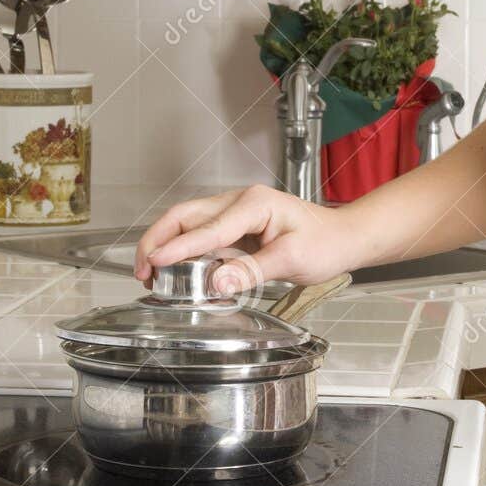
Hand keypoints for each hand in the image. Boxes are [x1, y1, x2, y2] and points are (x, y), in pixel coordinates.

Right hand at [134, 184, 353, 294]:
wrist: (342, 238)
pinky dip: (183, 251)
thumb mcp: (292, 260)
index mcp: (254, 204)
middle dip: (158, 240)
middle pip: (185, 216)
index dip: (179, 247)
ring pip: (188, 224)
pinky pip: (201, 236)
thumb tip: (217, 283)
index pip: (208, 227)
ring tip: (151, 274)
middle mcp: (239, 202)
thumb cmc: (325, 243)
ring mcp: (235, 212)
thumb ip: (252, 271)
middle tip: (142, 270)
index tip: (155, 262)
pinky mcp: (235, 227)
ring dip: (166, 245)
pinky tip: (176, 270)